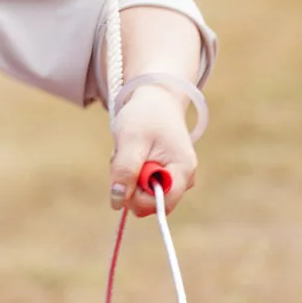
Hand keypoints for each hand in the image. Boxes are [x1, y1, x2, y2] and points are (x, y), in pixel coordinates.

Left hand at [109, 83, 198, 215]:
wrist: (155, 98)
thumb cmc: (145, 115)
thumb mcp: (131, 139)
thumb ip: (125, 170)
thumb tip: (117, 202)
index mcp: (183, 170)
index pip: (162, 204)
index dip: (139, 199)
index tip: (124, 179)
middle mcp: (184, 179)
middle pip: (151, 201)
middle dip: (131, 184)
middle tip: (125, 157)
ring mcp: (175, 178)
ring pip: (143, 193)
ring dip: (128, 177)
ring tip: (129, 151)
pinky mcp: (164, 175)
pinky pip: (141, 185)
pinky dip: (131, 172)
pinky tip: (132, 155)